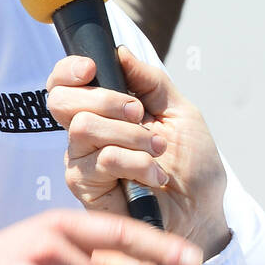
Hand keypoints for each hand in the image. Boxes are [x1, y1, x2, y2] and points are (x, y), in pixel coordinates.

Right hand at [45, 47, 230, 264]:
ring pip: (83, 128)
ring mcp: (82, 162)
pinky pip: (102, 160)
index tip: (92, 67)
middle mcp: (85, 135)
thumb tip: (120, 52)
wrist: (202, 212)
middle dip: (106, 99)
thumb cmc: (191, 165)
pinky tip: (154, 176)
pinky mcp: (86, 189)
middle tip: (139, 114)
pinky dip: (136, 162)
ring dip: (131, 134)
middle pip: (62, 101)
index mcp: (102, 112)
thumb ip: (150, 81)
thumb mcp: (180, 111)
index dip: (67, 71)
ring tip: (158, 150)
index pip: (63, 84)